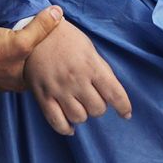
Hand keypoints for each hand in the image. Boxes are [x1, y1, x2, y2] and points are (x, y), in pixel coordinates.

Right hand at [23, 18, 131, 134]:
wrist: (36, 34)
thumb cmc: (67, 40)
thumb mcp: (90, 50)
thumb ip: (100, 71)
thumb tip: (111, 92)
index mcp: (91, 66)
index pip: (114, 93)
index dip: (123, 107)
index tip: (126, 114)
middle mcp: (76, 80)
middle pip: (97, 109)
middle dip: (99, 106)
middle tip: (93, 99)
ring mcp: (58, 89)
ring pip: (79, 117)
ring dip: (83, 115)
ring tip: (80, 106)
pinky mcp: (42, 96)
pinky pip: (56, 122)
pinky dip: (66, 128)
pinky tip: (70, 127)